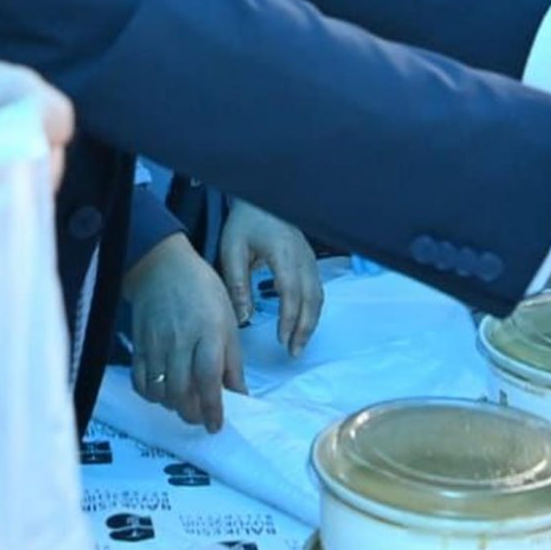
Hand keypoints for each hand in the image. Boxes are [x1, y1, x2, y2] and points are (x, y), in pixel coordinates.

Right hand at [121, 231, 246, 432]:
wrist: (163, 268)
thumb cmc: (204, 291)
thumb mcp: (228, 319)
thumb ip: (232, 358)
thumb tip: (238, 393)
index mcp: (209, 333)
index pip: (209, 378)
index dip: (213, 407)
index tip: (217, 426)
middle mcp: (181, 342)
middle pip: (181, 391)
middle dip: (192, 413)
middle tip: (202, 419)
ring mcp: (155, 346)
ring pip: (160, 392)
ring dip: (173, 407)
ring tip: (185, 406)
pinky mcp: (138, 346)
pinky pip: (140, 382)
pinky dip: (150, 395)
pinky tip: (162, 394)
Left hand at [215, 200, 323, 355]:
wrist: (263, 197)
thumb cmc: (246, 221)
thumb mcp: (232, 250)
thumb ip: (238, 284)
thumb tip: (243, 318)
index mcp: (284, 254)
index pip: (292, 292)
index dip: (290, 319)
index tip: (283, 340)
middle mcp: (303, 258)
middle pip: (312, 298)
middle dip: (305, 328)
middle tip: (294, 352)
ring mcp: (310, 258)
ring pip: (318, 295)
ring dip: (311, 321)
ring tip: (299, 343)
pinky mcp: (310, 260)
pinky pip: (317, 288)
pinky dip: (312, 309)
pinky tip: (303, 322)